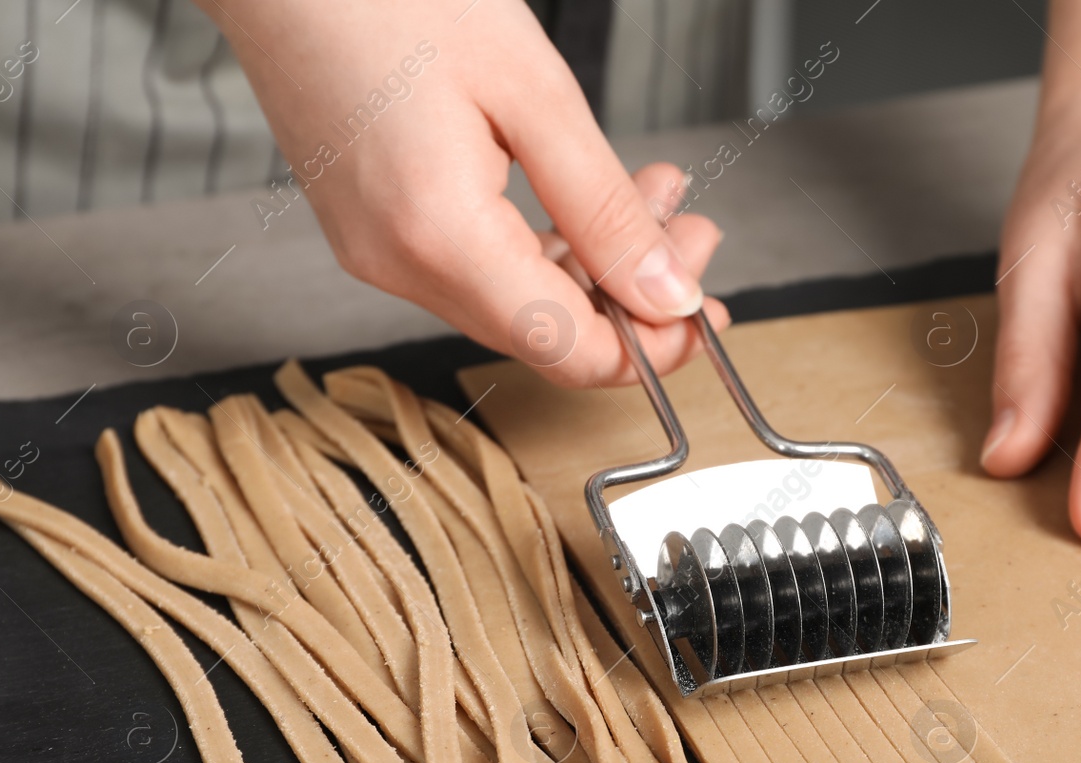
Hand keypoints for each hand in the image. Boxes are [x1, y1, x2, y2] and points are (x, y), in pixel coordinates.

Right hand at [198, 0, 727, 386]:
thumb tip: (668, 296)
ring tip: (653, 191)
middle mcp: (399, 265)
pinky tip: (579, 195)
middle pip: (549, 335)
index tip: (707, 307)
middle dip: (635, 293)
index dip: (653, 346)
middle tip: (694, 229)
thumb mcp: (534, 94)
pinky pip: (477, 270)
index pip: (572, 351)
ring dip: (595, 262)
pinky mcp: (372, 231)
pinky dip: (541, 245)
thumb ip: (606, 210)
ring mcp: (377, 253)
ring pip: (518, 303)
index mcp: (439, 237)